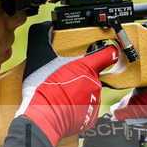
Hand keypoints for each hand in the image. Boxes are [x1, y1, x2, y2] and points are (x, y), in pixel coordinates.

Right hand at [15, 22, 118, 146]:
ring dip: (78, 92)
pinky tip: (64, 106)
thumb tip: (43, 27)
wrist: (42, 119)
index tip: (107, 50)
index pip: (108, 53)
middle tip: (64, 79)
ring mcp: (95, 101)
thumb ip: (41, 37)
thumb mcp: (39, 57)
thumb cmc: (42, 89)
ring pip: (89, 92)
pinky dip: (77, 107)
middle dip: (81, 76)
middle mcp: (95, 83)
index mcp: (86, 67)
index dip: (108, 50)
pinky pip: (86, 108)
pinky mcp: (92, 117)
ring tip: (61, 95)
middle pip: (92, 75)